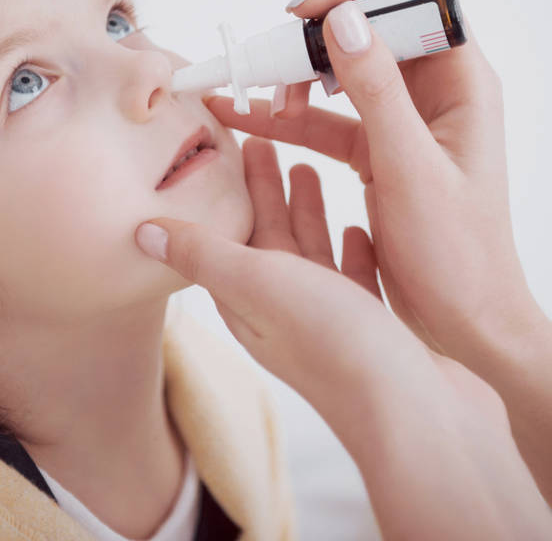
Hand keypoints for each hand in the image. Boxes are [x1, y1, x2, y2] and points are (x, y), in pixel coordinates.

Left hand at [137, 137, 501, 425]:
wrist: (419, 417)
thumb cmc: (334, 344)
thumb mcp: (258, 285)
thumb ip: (202, 254)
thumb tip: (139, 232)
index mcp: (249, 299)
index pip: (229, 233)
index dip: (226, 193)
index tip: (224, 148)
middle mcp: (283, 310)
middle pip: (269, 236)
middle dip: (263, 190)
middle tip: (262, 141)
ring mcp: (329, 319)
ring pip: (310, 251)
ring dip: (305, 211)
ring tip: (306, 166)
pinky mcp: (372, 327)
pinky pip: (353, 274)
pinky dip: (350, 247)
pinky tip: (357, 225)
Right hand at [204, 0, 543, 364]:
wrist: (462, 319)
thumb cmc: (457, 253)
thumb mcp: (411, 168)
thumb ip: (377, 91)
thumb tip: (344, 20)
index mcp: (461, 80)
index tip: (307, 13)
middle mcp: (433, 89)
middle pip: (366, 30)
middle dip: (312, 38)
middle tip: (268, 60)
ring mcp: (401, 118)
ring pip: (338, 73)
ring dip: (294, 79)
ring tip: (259, 100)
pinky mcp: (375, 148)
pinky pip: (324, 119)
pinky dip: (286, 118)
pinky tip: (248, 119)